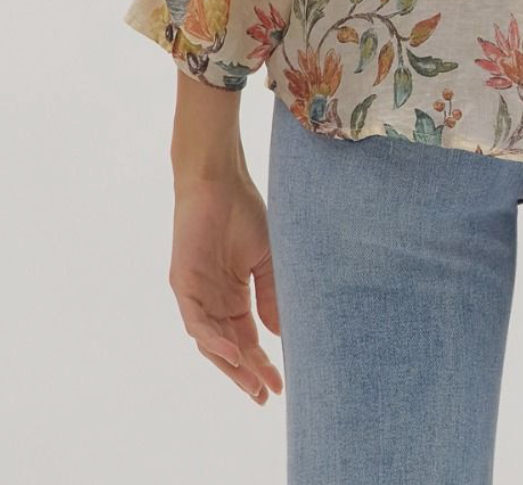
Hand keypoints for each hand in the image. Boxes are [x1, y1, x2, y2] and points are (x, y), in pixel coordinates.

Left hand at [169, 167, 283, 404]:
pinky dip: (213, 339)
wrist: (220, 182)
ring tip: (251, 384)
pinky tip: (233, 353)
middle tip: (264, 396)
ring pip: (211, 341)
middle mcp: (213, 301)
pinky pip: (196, 322)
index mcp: (233, 296)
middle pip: (229, 348)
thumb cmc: (244, 213)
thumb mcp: (267, 260)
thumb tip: (282, 336)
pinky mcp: (183, 285)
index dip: (262, 364)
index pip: (248, 339)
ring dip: (230, 364)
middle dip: (246, 374)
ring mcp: (196, 295)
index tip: (280, 386)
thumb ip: (272, 296)